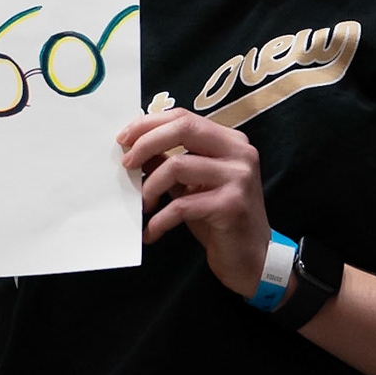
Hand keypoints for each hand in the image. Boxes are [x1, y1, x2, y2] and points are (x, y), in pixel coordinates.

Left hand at [117, 109, 270, 297]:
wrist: (252, 257)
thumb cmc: (218, 218)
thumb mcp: (190, 184)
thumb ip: (168, 161)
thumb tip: (133, 145)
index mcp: (229, 141)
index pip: (184, 117)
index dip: (149, 124)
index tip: (123, 139)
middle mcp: (239, 153)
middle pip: (183, 130)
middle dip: (146, 144)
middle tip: (126, 164)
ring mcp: (239, 177)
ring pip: (178, 166)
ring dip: (150, 188)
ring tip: (143, 206)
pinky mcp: (232, 205)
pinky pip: (182, 206)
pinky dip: (160, 220)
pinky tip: (151, 232)